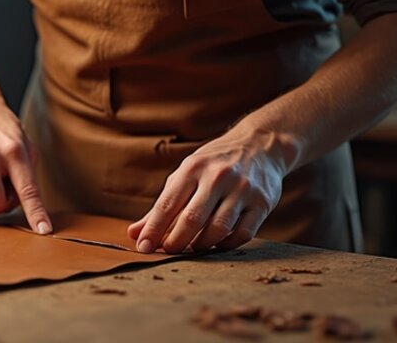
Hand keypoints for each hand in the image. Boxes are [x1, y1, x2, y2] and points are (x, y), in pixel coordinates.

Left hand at [127, 128, 292, 252]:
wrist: (261, 145)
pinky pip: (243, 234)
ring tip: (193, 247)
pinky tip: (218, 243)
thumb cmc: (214, 164)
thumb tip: (134, 233)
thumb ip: (162, 205)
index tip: (143, 248)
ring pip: (218, 229)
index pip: (167, 205)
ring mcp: (243, 189)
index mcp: (193, 168)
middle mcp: (218, 177)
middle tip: (168, 251)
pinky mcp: (262, 203)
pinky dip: (227, 245)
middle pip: (192, 219)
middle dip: (176, 241)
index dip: (153, 230)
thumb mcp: (186, 175)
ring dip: (201, 245)